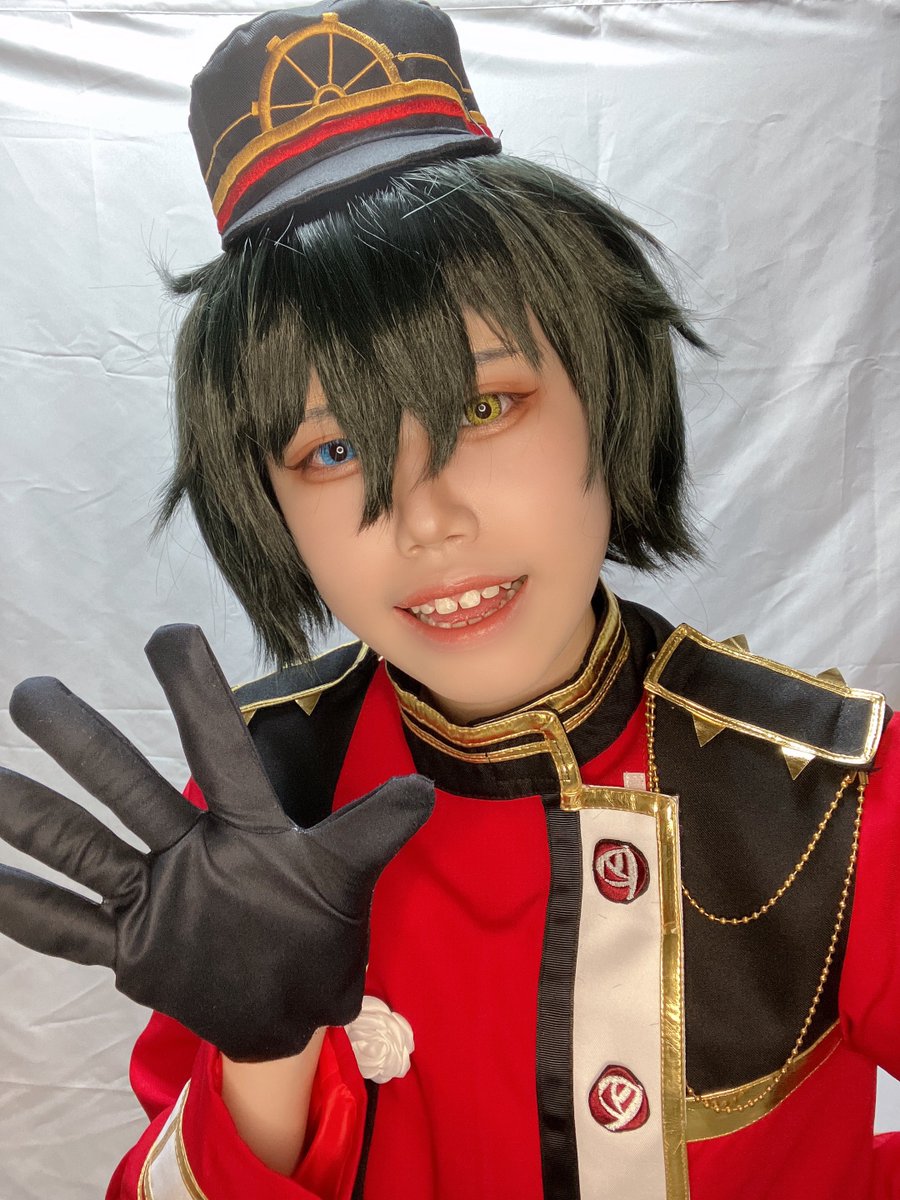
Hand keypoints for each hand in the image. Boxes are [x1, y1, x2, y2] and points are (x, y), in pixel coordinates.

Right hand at [0, 625, 432, 1060]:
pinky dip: (30, 908)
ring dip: (39, 817)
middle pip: (132, 789)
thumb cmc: (318, 933)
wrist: (287, 1009)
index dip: (199, 696)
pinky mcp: (134, 949)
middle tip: (33, 694)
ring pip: (89, 850)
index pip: (220, 753)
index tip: (169, 635)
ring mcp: (158, 896)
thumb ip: (372, 835)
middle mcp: (191, 849)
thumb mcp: (346, 881)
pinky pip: (73, 929)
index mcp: (248, 828)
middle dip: (86, 745)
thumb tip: (424, 791)